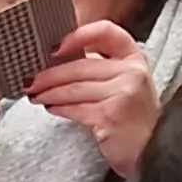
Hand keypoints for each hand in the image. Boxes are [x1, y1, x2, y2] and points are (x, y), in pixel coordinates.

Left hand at [27, 21, 159, 178]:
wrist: (151, 150)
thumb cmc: (132, 116)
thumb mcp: (125, 82)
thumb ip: (101, 67)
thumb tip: (56, 60)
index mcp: (134, 57)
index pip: (106, 31)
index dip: (78, 35)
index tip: (55, 47)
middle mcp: (132, 71)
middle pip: (80, 66)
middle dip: (49, 75)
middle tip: (31, 81)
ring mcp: (123, 93)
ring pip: (73, 88)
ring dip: (48, 93)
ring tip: (35, 95)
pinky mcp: (110, 115)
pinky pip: (75, 108)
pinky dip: (58, 108)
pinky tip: (51, 108)